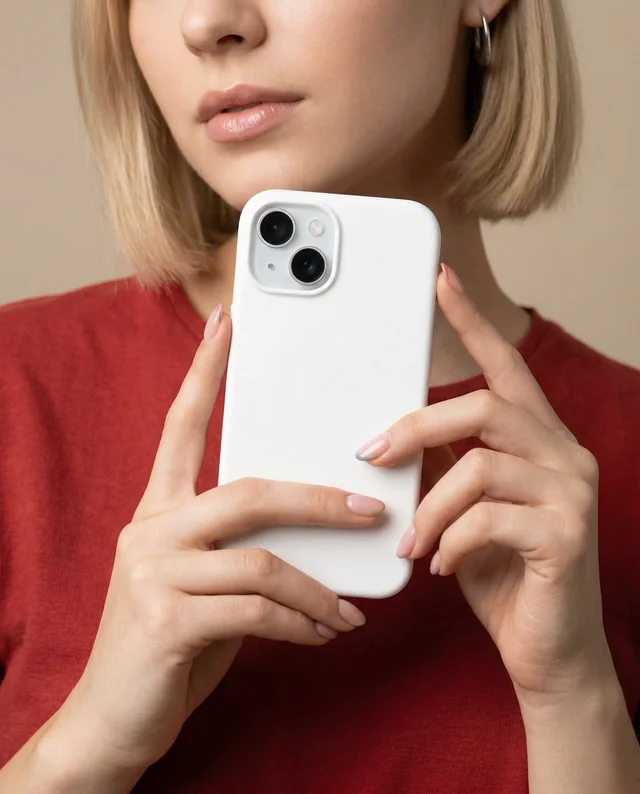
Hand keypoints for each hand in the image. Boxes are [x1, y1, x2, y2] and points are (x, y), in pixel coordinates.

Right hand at [48, 307, 376, 778]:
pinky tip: (323, 634)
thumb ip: (244, 547)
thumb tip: (323, 527)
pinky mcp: (165, 621)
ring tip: (349, 609)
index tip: (226, 323)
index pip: (181, 426)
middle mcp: (149, 530)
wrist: (112, 718)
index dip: (204, 371)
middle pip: (249, 489)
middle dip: (320, 498)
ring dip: (320, 588)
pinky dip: (303, 622)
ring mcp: (152, 573)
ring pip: (263, 559)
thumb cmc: (171, 641)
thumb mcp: (205, 583)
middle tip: (372, 507)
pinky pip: (258, 610)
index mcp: (159, 510)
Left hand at [356, 267, 611, 706]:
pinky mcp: (569, 533)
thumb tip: (394, 437)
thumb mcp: (462, 511)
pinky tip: (440, 565)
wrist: (546, 651)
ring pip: (480, 464)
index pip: (504, 367)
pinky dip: (450, 540)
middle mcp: (564, 453)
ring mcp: (572, 491)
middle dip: (416, 426)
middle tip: (369, 454)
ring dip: (429, 507)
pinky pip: (488, 517)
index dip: (471, 321)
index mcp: (536, 440)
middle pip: (485, 404)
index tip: (439, 280)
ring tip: (408, 542)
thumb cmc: (501, 574)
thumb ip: (443, 467)